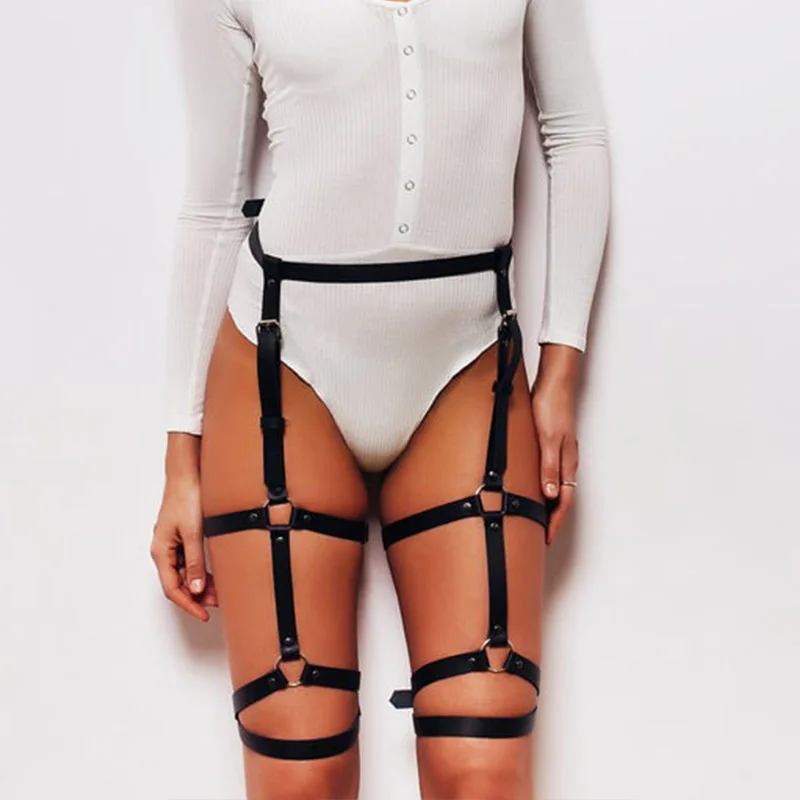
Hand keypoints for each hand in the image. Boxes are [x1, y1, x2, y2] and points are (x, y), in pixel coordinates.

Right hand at [150, 473, 216, 620]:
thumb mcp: (194, 533)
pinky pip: (189, 563)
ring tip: (218, 593)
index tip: (203, 614)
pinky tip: (213, 576)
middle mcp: (164, 551)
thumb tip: (196, 588)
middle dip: (196, 597)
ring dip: (200, 585)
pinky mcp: (181, 538)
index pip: (172, 588)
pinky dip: (200, 572)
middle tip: (216, 605)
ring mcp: (172, 545)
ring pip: (185, 574)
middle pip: (178, 584)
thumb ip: (195, 561)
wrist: (187, 476)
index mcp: (161, 552)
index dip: (188, 605)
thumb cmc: (185, 499)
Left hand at [531, 345, 580, 544]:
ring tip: (534, 518)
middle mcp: (565, 462)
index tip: (546, 539)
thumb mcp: (547, 440)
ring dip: (547, 505)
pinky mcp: (551, 445)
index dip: (554, 522)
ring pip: (556, 487)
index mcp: (567, 463)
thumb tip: (549, 495)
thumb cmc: (551, 408)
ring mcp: (560, 454)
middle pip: (561, 498)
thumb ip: (548, 468)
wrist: (554, 384)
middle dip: (552, 519)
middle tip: (540, 536)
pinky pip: (549, 474)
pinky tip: (532, 488)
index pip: (563, 502)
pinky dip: (542, 488)